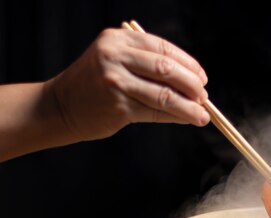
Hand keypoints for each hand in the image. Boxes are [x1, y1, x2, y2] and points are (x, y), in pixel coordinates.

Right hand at [48, 28, 210, 140]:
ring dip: (189, 107)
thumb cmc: (96, 84)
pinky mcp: (117, 107)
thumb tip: (193, 83)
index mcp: (118, 40)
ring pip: (164, 94)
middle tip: (205, 97)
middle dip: (192, 85)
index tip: (203, 78)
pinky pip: (155, 112)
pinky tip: (186, 120)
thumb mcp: (116, 61)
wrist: (61, 106)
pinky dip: (175, 117)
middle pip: (166, 69)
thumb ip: (148, 65)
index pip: (163, 48)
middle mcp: (115, 56)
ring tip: (202, 115)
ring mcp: (115, 82)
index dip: (188, 64)